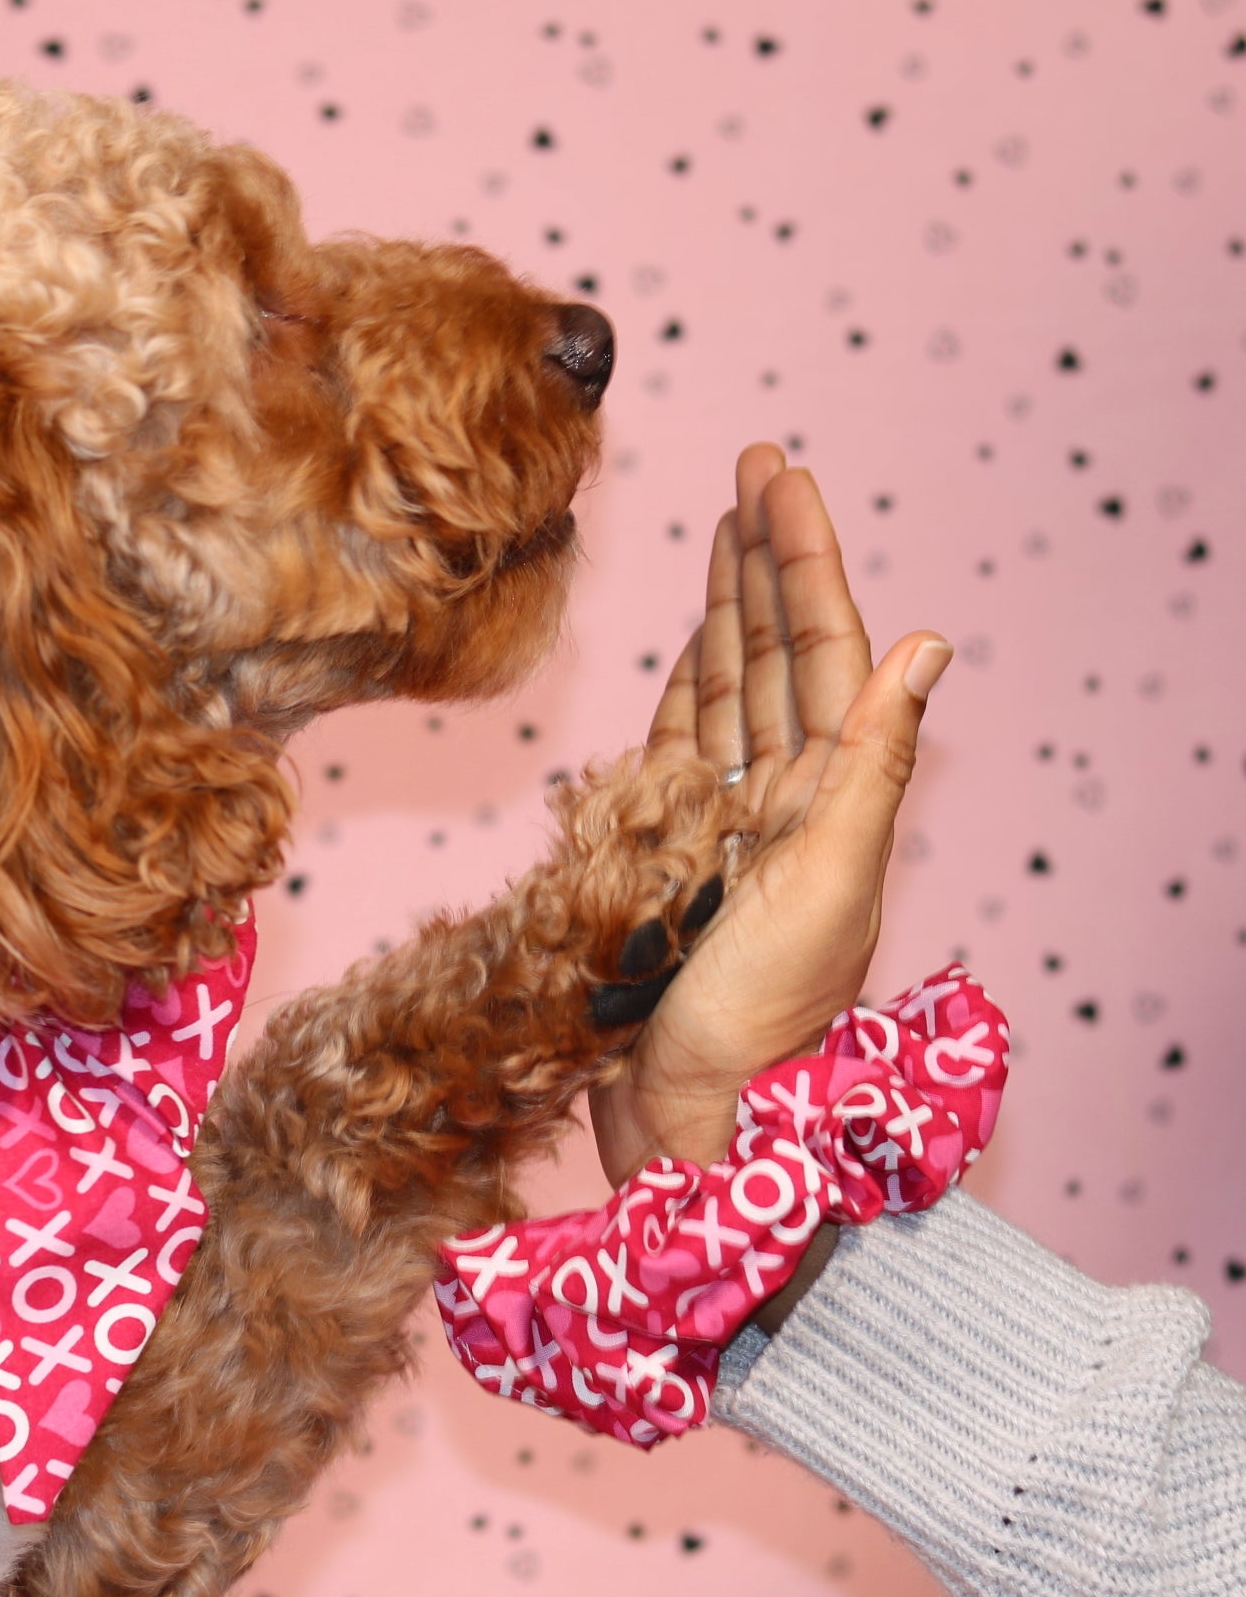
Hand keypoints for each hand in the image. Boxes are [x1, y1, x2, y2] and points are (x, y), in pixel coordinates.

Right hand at [589, 445, 952, 1196]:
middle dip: (762, 561)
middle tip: (750, 469)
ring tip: (719, 537)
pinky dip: (683, 697)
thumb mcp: (830, 886)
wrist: (696, 1127)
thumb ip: (872, 766)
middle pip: (776, 656)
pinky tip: (686, 655)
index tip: (778, 477)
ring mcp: (726, 831)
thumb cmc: (764, 1024)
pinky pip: (680, 757)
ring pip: (728, 696)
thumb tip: (927, 645)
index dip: (802, 560)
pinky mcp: (670, 863)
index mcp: (831, 798)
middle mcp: (784, 802)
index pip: (824, 651)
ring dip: (725, 614)